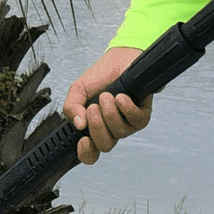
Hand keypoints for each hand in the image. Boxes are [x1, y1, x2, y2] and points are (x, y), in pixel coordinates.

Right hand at [64, 46, 152, 164]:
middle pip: (105, 145)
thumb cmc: (100, 77)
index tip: (83, 140)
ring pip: (119, 133)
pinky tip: (121, 97)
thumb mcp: (78, 90)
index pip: (90, 153)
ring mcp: (127, 125)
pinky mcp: (142, 115)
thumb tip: (78, 124)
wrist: (119, 59)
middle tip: (94, 107)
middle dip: (97, 127)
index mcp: (93, 128)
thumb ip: (71, 107)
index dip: (86, 153)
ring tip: (107, 95)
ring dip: (110, 113)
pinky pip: (136, 121)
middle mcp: (111, 130)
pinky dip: (127, 109)